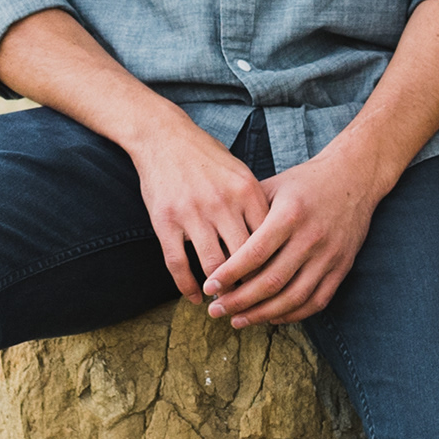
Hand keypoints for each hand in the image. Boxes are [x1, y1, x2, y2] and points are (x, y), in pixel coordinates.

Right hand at [132, 120, 269, 297]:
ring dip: (221, 291)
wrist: (163, 136)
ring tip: (226, 303)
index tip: (275, 284)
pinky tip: (195, 297)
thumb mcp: (240, 173)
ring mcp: (192, 213)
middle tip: (254, 302)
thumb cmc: (207, 156)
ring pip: (213, 266)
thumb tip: (275, 242)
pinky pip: (178, 264)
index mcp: (246, 190)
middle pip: (245, 257)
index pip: (268, 239)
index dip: (273, 266)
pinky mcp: (165, 221)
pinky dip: (188, 287)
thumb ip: (257, 204)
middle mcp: (222, 203)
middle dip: (251, 285)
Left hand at [201, 147, 389, 326]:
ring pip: (293, 297)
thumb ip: (248, 213)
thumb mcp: (274, 187)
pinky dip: (292, 315)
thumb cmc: (305, 182)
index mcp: (289, 215)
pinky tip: (270, 317)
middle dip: (239, 301)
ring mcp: (329, 256)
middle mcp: (311, 238)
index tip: (209, 287)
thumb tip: (216, 241)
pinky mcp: (342, 267)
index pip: (254, 253)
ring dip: (262, 314)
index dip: (229, 274)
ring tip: (237, 320)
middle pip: (271, 281)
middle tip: (215, 310)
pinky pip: (316, 301)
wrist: (354, 177)